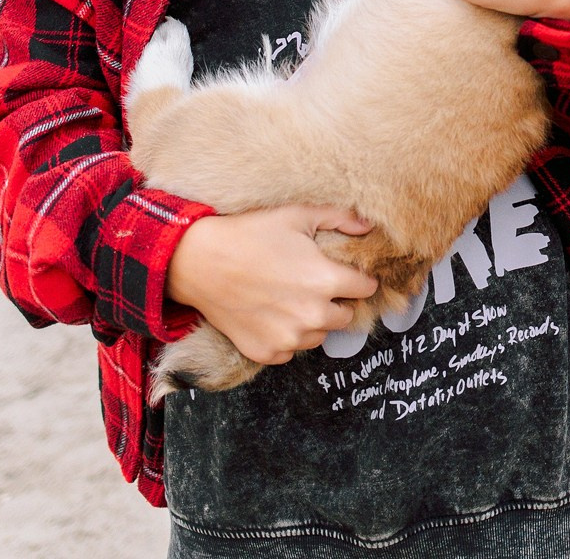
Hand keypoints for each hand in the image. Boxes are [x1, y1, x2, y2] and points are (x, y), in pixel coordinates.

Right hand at [165, 204, 378, 365]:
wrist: (200, 261)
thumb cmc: (250, 234)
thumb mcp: (297, 215)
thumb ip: (340, 218)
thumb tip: (368, 227)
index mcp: (325, 281)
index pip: (365, 288)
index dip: (359, 278)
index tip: (347, 274)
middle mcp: (312, 315)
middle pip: (345, 316)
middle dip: (336, 301)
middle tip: (313, 285)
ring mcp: (288, 338)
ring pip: (319, 335)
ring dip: (313, 321)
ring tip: (290, 298)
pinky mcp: (266, 353)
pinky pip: (290, 350)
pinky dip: (286, 336)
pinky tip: (271, 314)